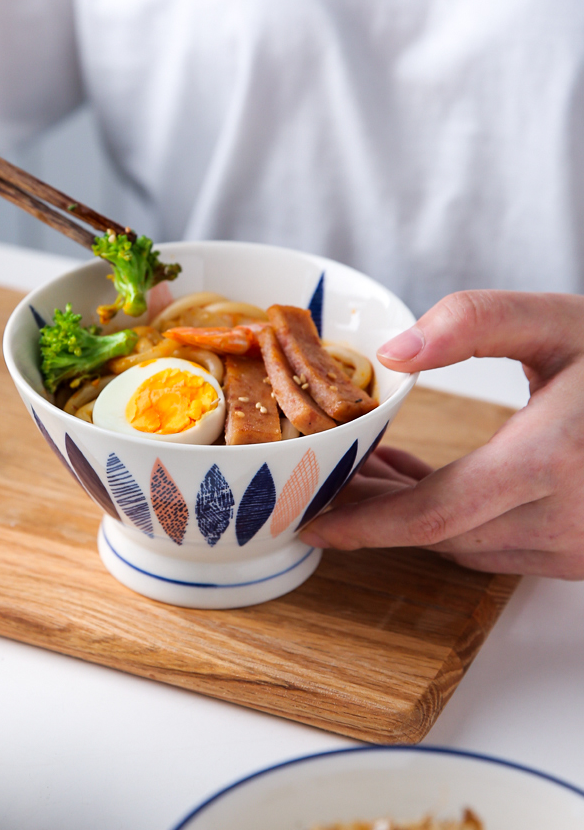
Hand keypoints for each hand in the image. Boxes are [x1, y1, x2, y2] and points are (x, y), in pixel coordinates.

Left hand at [300, 291, 583, 578]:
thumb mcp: (559, 322)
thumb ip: (475, 323)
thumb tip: (395, 352)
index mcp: (552, 462)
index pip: (432, 515)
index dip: (365, 524)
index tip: (311, 521)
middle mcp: (567, 521)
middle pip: (438, 534)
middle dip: (375, 511)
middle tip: (329, 478)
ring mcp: (579, 546)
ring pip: (465, 543)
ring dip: (410, 513)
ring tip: (370, 470)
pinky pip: (496, 544)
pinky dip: (452, 518)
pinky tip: (424, 479)